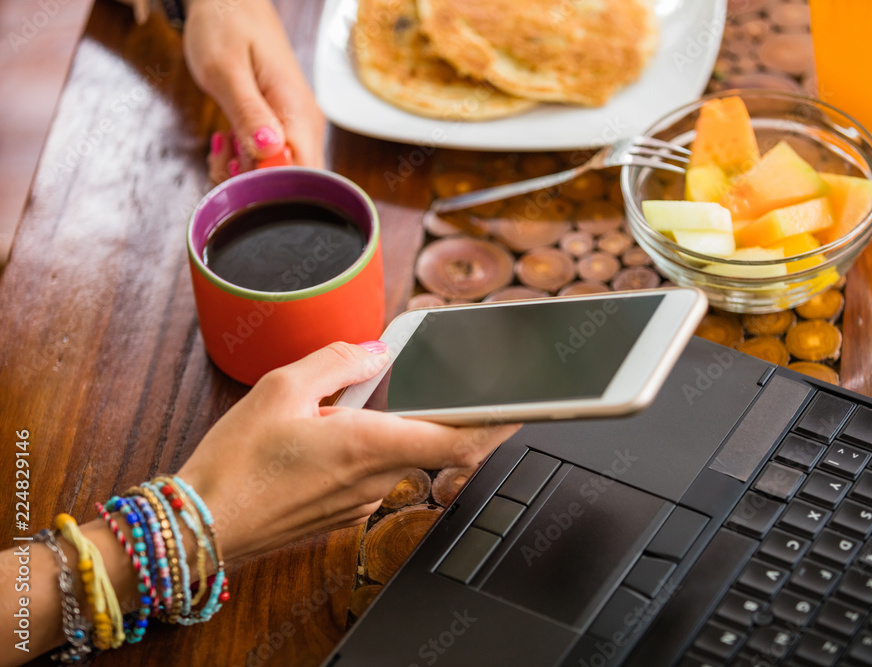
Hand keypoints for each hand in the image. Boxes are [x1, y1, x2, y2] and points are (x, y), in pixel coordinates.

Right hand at [177, 342, 519, 561]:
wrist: (201, 526)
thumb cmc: (235, 464)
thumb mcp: (281, 389)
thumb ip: (339, 361)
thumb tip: (376, 350)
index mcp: (368, 446)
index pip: (458, 439)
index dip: (497, 422)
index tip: (522, 404)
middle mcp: (374, 480)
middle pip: (435, 444)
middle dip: (442, 411)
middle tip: (441, 381)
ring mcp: (361, 501)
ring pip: (402, 456)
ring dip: (396, 428)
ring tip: (352, 402)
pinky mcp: (344, 511)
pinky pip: (375, 472)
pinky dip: (371, 447)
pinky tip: (331, 432)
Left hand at [183, 0, 326, 181]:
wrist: (232, 2)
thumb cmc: (227, 26)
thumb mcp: (226, 69)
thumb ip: (248, 113)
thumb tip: (270, 151)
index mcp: (297, 111)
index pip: (304, 174)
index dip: (271, 187)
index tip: (237, 173)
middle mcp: (306, 125)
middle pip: (294, 184)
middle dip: (255, 186)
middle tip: (222, 160)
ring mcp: (298, 127)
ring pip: (281, 177)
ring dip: (245, 176)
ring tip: (221, 148)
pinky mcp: (285, 128)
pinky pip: (272, 162)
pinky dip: (245, 163)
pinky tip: (229, 145)